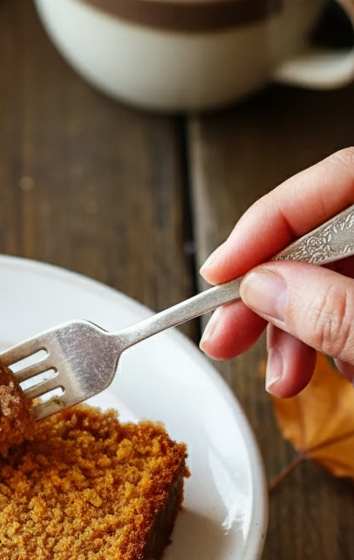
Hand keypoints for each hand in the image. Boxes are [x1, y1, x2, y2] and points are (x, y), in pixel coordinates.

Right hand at [199, 146, 353, 395]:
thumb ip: (334, 310)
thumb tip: (264, 289)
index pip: (336, 180)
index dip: (268, 223)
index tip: (219, 272)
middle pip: (327, 235)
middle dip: (272, 290)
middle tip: (225, 336)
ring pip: (339, 278)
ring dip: (298, 329)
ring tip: (281, 378)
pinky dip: (335, 339)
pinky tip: (330, 372)